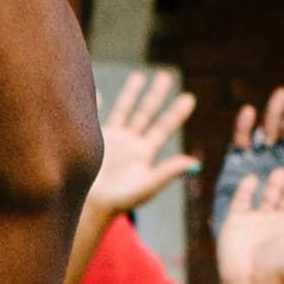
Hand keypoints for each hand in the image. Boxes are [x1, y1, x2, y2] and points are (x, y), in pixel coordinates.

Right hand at [95, 64, 195, 222]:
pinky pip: (95, 116)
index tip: (189, 98)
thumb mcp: (147, 186)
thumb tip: (194, 162)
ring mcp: (112, 141)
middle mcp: (130, 144)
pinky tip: (94, 90)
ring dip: (131, 93)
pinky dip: (95, 104)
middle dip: (156, 96)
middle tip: (166, 76)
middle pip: (146, 114)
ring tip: (139, 76)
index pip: (164, 128)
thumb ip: (168, 172)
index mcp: (145, 153)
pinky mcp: (93, 141)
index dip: (176, 114)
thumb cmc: (120, 201)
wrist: (90, 206)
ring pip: (124, 110)